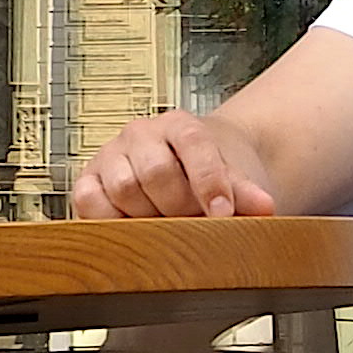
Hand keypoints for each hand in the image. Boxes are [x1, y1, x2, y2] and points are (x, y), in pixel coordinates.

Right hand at [68, 108, 278, 220]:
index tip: (222, 213)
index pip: (193, 144)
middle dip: (179, 206)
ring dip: (148, 215)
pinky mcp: (88, 179)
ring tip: (166, 225)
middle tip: (193, 222)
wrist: (181, 173)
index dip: (208, 181)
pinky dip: (109, 218)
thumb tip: (264, 208)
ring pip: (124, 188)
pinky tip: (132, 227)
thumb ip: (246, 192)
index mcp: (179, 125)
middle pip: (157, 172)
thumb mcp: (232, 179)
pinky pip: (88, 199)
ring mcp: (111, 154)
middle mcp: (141, 134)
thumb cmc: (207, 175)